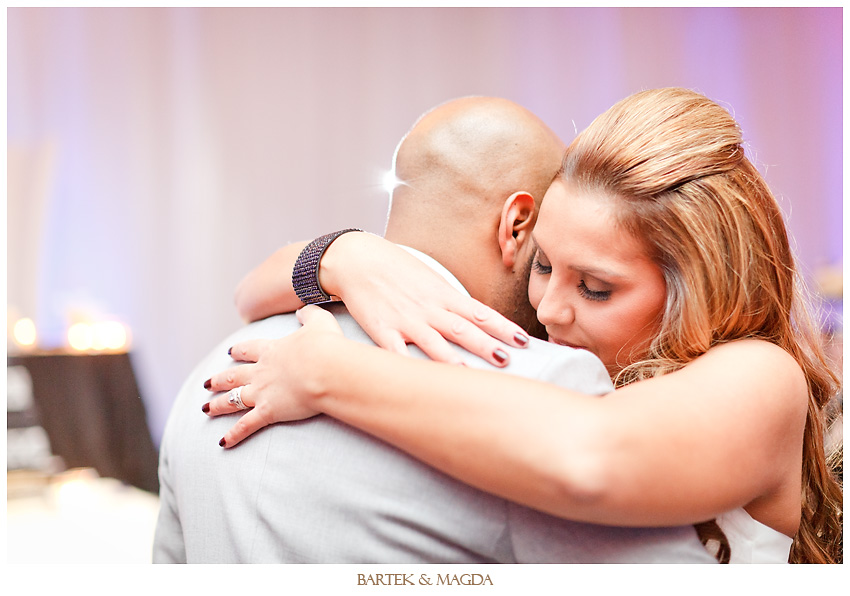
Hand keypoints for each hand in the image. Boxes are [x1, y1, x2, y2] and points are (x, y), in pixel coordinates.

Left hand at [202, 305, 342, 446]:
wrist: (325, 369)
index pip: (249, 350)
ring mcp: (262, 392)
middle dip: (220, 380)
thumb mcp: (320, 322)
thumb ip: (309, 314)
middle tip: (208, 384)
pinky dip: (234, 435)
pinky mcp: (268, 411)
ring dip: (218, 405)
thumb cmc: (326, 346)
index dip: (239, 351)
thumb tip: (302, 310)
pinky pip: (246, 425)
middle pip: (234, 376)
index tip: (230, 352)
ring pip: (233, 400)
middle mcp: (261, 371)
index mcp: (272, 351)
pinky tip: (223, 442)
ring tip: (205, 409)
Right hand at [323, 233, 529, 366]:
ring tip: (472, 374)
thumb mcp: (430, 280)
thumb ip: (451, 302)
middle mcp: (428, 308)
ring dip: (454, 360)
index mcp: (444, 295)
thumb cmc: (396, 269)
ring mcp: (405, 320)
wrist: (357, 259)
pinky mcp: (381, 330)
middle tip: (508, 359)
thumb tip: (475, 320)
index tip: (523, 340)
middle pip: (463, 329)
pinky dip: (408, 368)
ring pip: (434, 343)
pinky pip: (396, 353)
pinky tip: (418, 381)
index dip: (502, 327)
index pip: (480, 312)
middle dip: (486, 344)